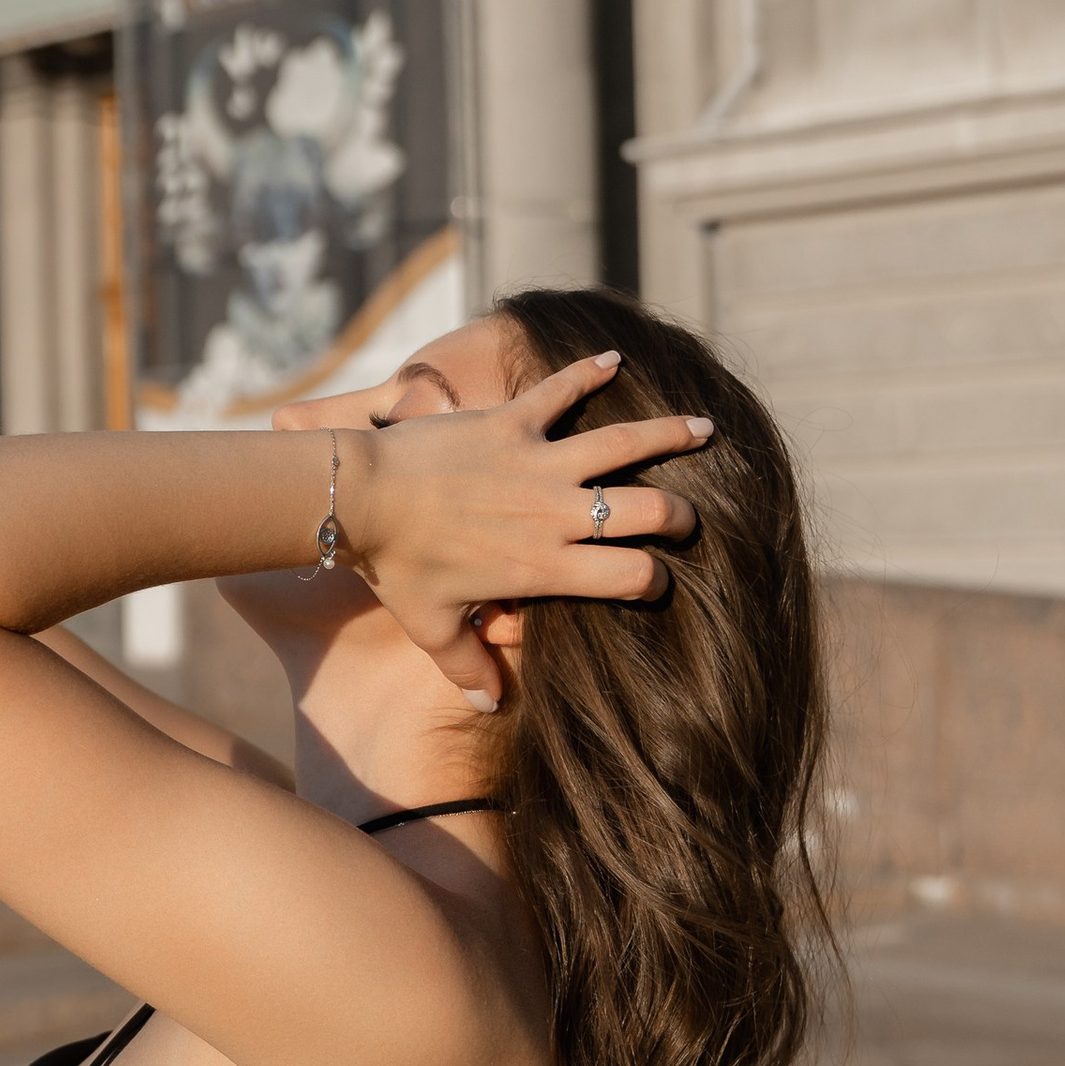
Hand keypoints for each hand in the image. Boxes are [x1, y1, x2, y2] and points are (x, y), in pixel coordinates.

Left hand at [341, 350, 709, 685]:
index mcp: (544, 568)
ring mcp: (537, 462)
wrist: (358, 498)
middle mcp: (554, 514)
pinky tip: (616, 358)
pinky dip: (590, 372)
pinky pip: (562, 390)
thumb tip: (489, 706)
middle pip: (647, 512)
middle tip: (688, 517)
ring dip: (670, 434)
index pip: (631, 577)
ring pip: (625, 444)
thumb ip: (466, 668)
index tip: (658, 579)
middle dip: (680, 515)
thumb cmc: (395, 566)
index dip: (655, 581)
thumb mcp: (432, 627)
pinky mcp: (512, 421)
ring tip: (705, 428)